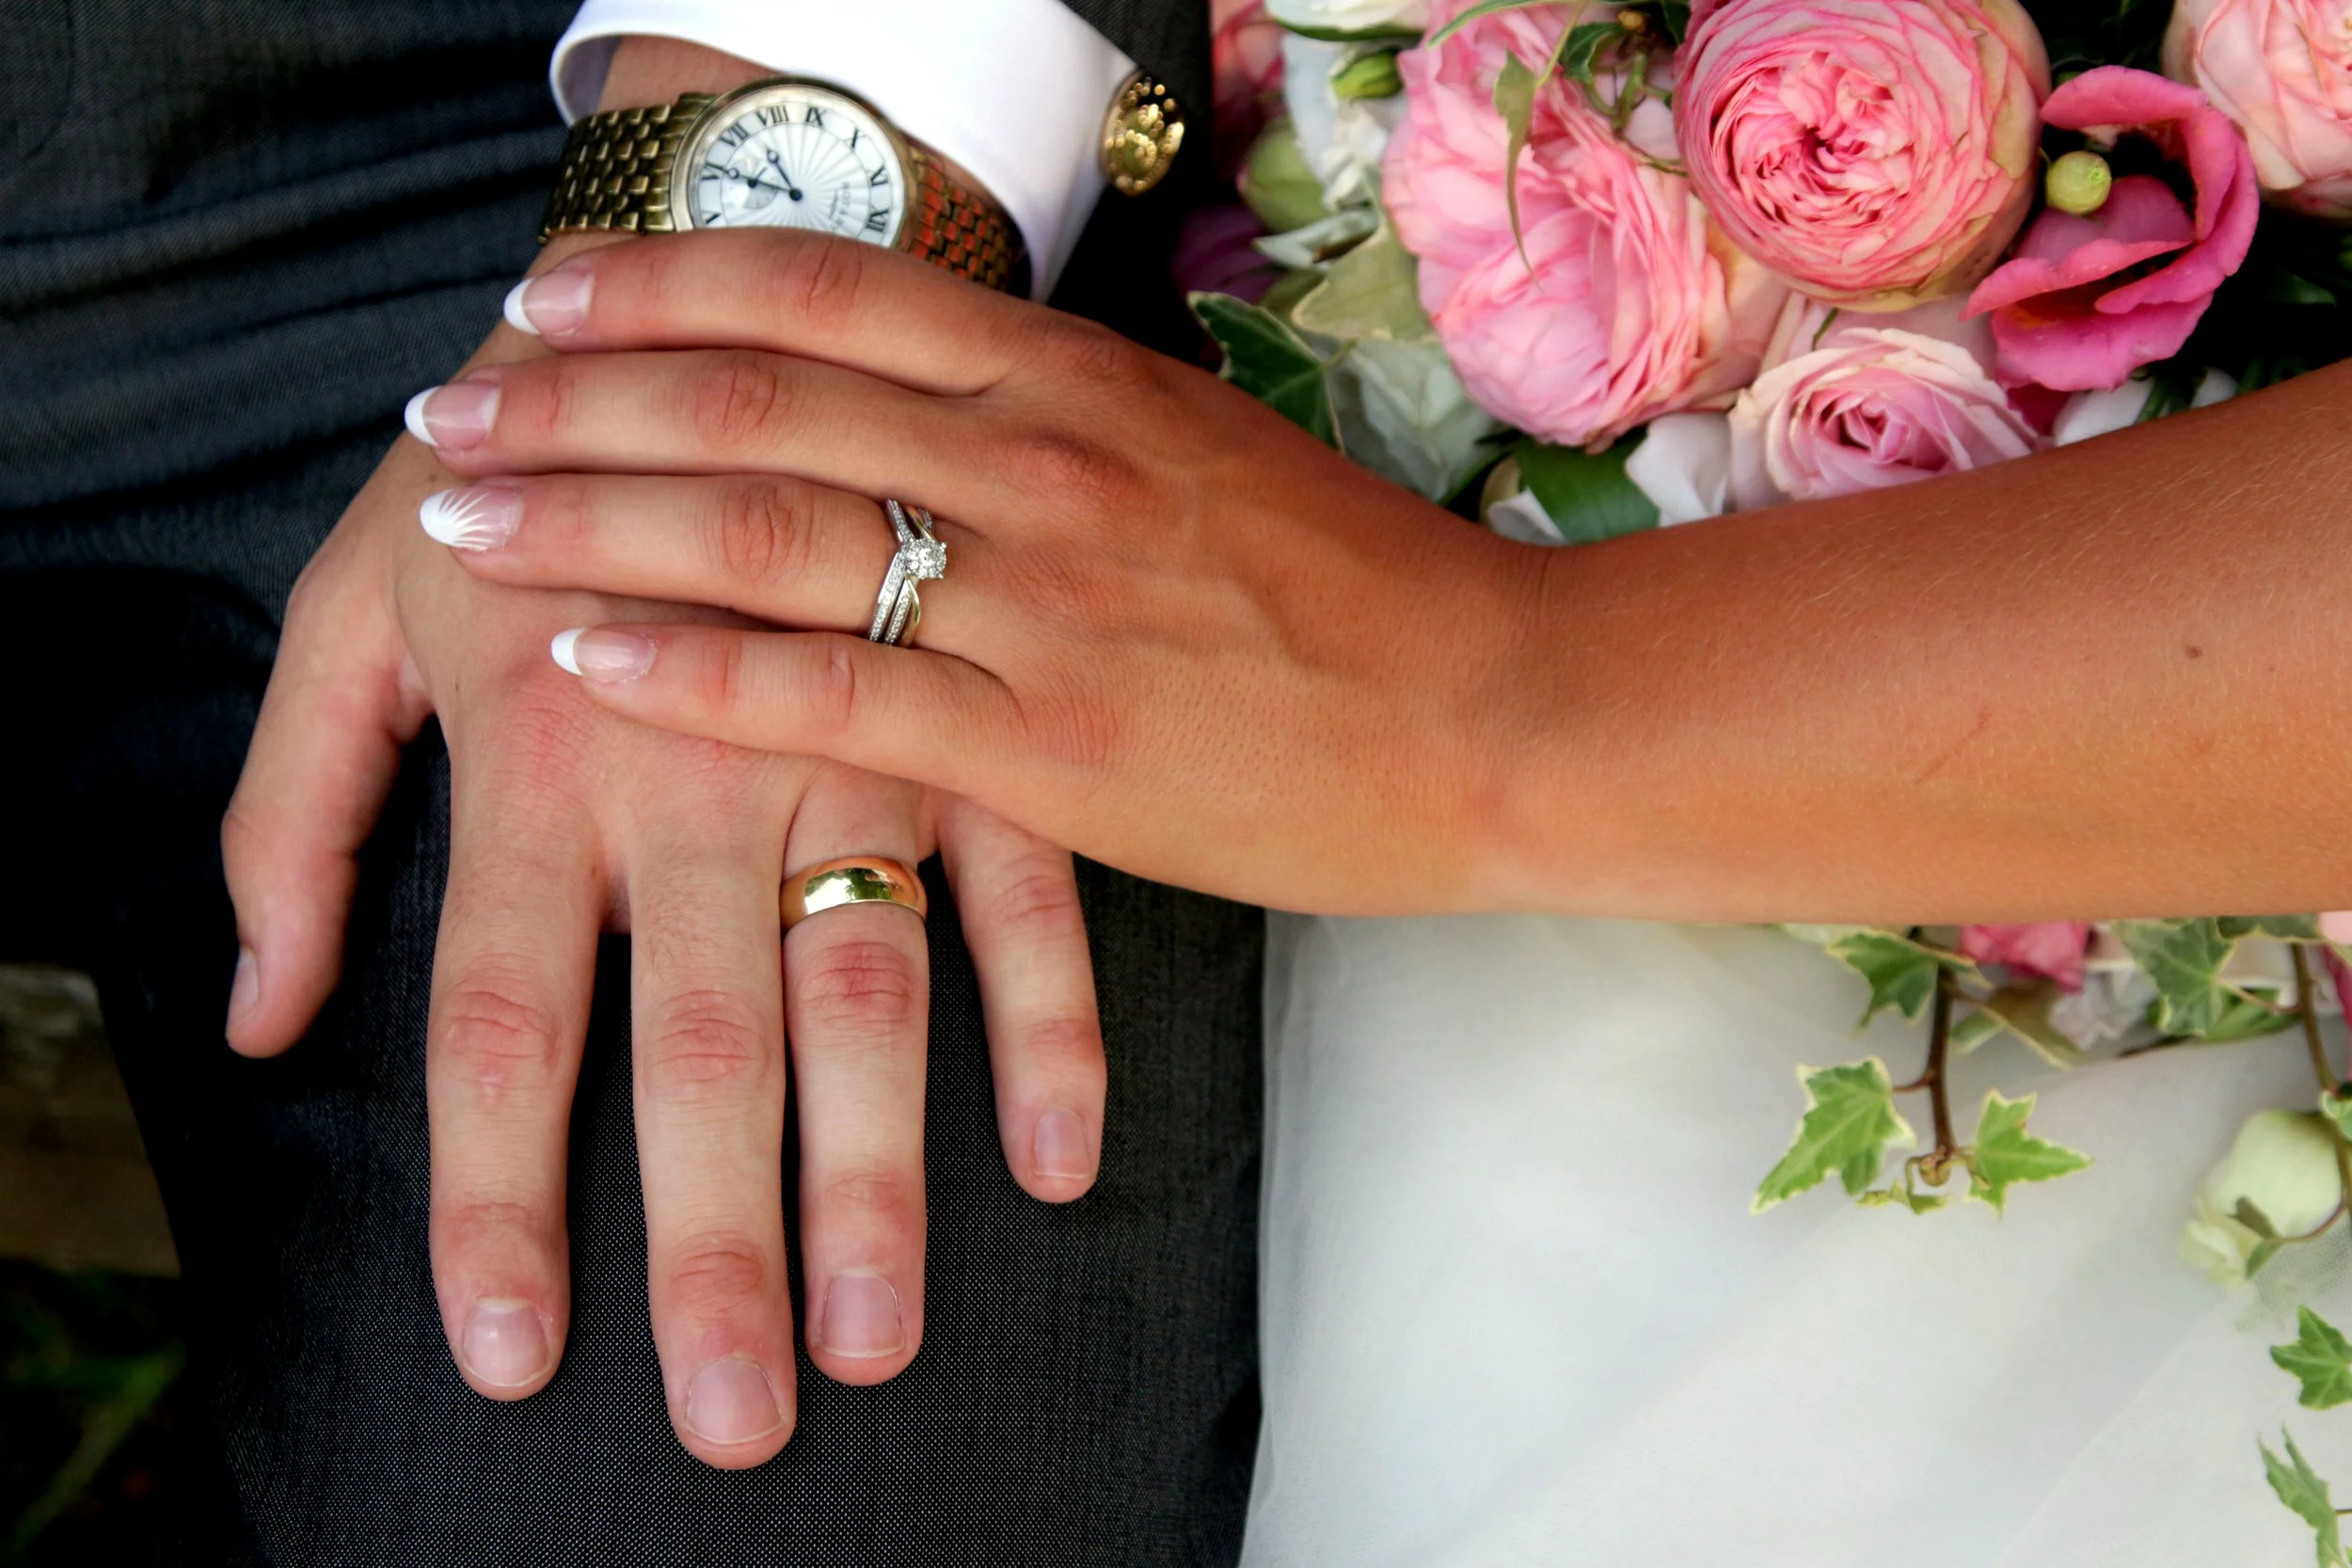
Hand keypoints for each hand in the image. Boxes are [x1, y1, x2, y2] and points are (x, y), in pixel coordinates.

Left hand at [221, 256, 1105, 1468]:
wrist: (757, 264)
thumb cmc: (523, 443)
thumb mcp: (356, 595)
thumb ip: (296, 802)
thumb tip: (262, 1013)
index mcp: (540, 742)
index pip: (501, 1019)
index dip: (499, 1202)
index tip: (512, 1357)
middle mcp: (703, 762)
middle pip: (701, 1042)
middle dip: (714, 1238)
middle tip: (731, 1413)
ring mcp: (862, 737)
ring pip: (871, 991)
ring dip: (881, 1176)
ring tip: (877, 1338)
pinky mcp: (989, 714)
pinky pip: (1030, 897)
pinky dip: (1049, 1027)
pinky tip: (1056, 1160)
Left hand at [406, 230, 1539, 917]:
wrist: (1503, 713)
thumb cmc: (1363, 595)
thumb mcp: (1205, 454)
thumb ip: (1059, 426)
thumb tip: (933, 409)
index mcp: (1076, 377)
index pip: (825, 289)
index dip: (663, 283)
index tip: (550, 300)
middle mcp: (1039, 460)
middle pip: (752, 393)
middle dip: (573, 398)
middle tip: (452, 412)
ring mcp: (1040, 598)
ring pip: (761, 526)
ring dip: (587, 519)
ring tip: (465, 524)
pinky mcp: (1048, 745)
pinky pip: (830, 693)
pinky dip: (689, 672)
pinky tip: (584, 663)